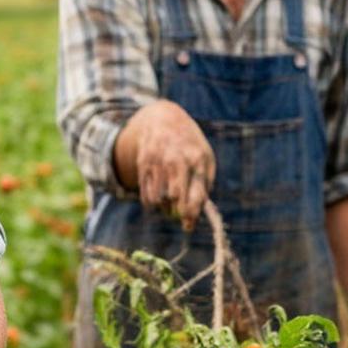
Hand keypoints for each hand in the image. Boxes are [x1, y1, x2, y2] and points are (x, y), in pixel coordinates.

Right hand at [126, 100, 215, 229]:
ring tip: (169, 202)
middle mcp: (177, 160)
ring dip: (163, 208)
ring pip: (157, 199)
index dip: (191, 215)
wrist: (163, 120)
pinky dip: (151, 202)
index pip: (195, 194)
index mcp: (198, 160)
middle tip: (179, 217)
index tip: (188, 227)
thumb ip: (204, 185)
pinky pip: (145, 195)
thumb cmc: (190, 146)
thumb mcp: (204, 159)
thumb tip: (197, 214)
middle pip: (175, 198)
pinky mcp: (143, 164)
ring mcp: (158, 161)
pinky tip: (158, 197)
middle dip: (177, 213)